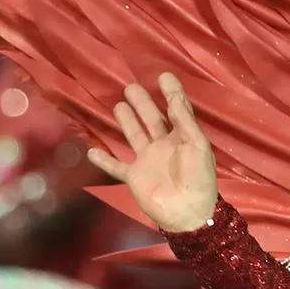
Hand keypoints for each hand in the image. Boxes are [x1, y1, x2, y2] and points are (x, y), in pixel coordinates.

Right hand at [87, 73, 218, 233]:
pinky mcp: (135, 177)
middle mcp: (164, 146)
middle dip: (143, 103)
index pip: (176, 110)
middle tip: (130, 87)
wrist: (187, 212)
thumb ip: (185, 121)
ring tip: (118, 105)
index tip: (164, 76)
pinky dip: (104, 160)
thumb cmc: (198, 178)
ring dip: (126, 121)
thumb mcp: (197, 146)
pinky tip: (91, 150)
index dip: (171, 93)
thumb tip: (174, 97)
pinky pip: (116, 166)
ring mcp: (147, 161)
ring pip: (134, 136)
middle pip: (152, 119)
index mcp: (182, 137)